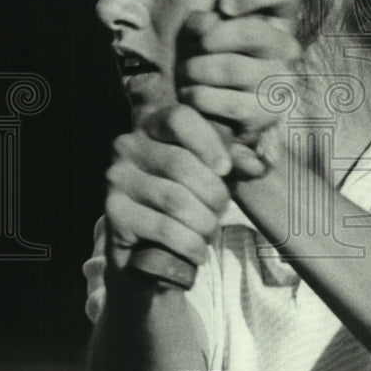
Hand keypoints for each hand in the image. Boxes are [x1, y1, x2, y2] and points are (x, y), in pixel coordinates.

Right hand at [104, 104, 230, 274]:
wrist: (148, 246)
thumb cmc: (186, 198)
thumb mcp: (211, 172)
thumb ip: (233, 161)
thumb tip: (256, 165)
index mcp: (152, 125)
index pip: (180, 118)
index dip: (208, 141)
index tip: (225, 168)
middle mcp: (128, 146)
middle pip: (181, 163)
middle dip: (212, 193)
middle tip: (220, 212)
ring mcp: (117, 178)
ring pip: (174, 199)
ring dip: (203, 223)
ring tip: (209, 233)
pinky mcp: (114, 212)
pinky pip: (163, 228)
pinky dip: (189, 244)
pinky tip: (197, 252)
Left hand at [176, 0, 301, 177]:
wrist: (207, 109)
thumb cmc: (205, 58)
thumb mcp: (199, 30)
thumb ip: (203, 21)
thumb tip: (209, 25)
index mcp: (276, 18)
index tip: (224, 5)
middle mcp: (287, 48)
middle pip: (253, 31)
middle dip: (210, 40)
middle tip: (190, 50)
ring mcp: (281, 82)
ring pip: (235, 69)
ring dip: (198, 70)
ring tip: (186, 74)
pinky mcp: (269, 114)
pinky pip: (232, 105)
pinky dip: (201, 98)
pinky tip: (192, 95)